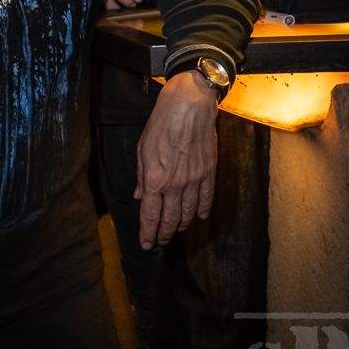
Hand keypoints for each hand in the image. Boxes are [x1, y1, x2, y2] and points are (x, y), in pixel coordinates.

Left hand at [134, 71, 217, 248]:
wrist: (189, 105)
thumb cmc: (161, 123)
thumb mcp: (142, 148)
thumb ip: (142, 176)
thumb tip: (140, 195)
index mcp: (155, 179)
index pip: (150, 215)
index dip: (148, 233)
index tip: (146, 244)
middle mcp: (175, 184)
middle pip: (170, 218)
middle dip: (164, 233)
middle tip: (160, 240)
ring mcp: (194, 180)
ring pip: (188, 212)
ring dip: (181, 224)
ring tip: (176, 230)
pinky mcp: (209, 171)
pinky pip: (206, 198)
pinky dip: (203, 210)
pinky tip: (199, 216)